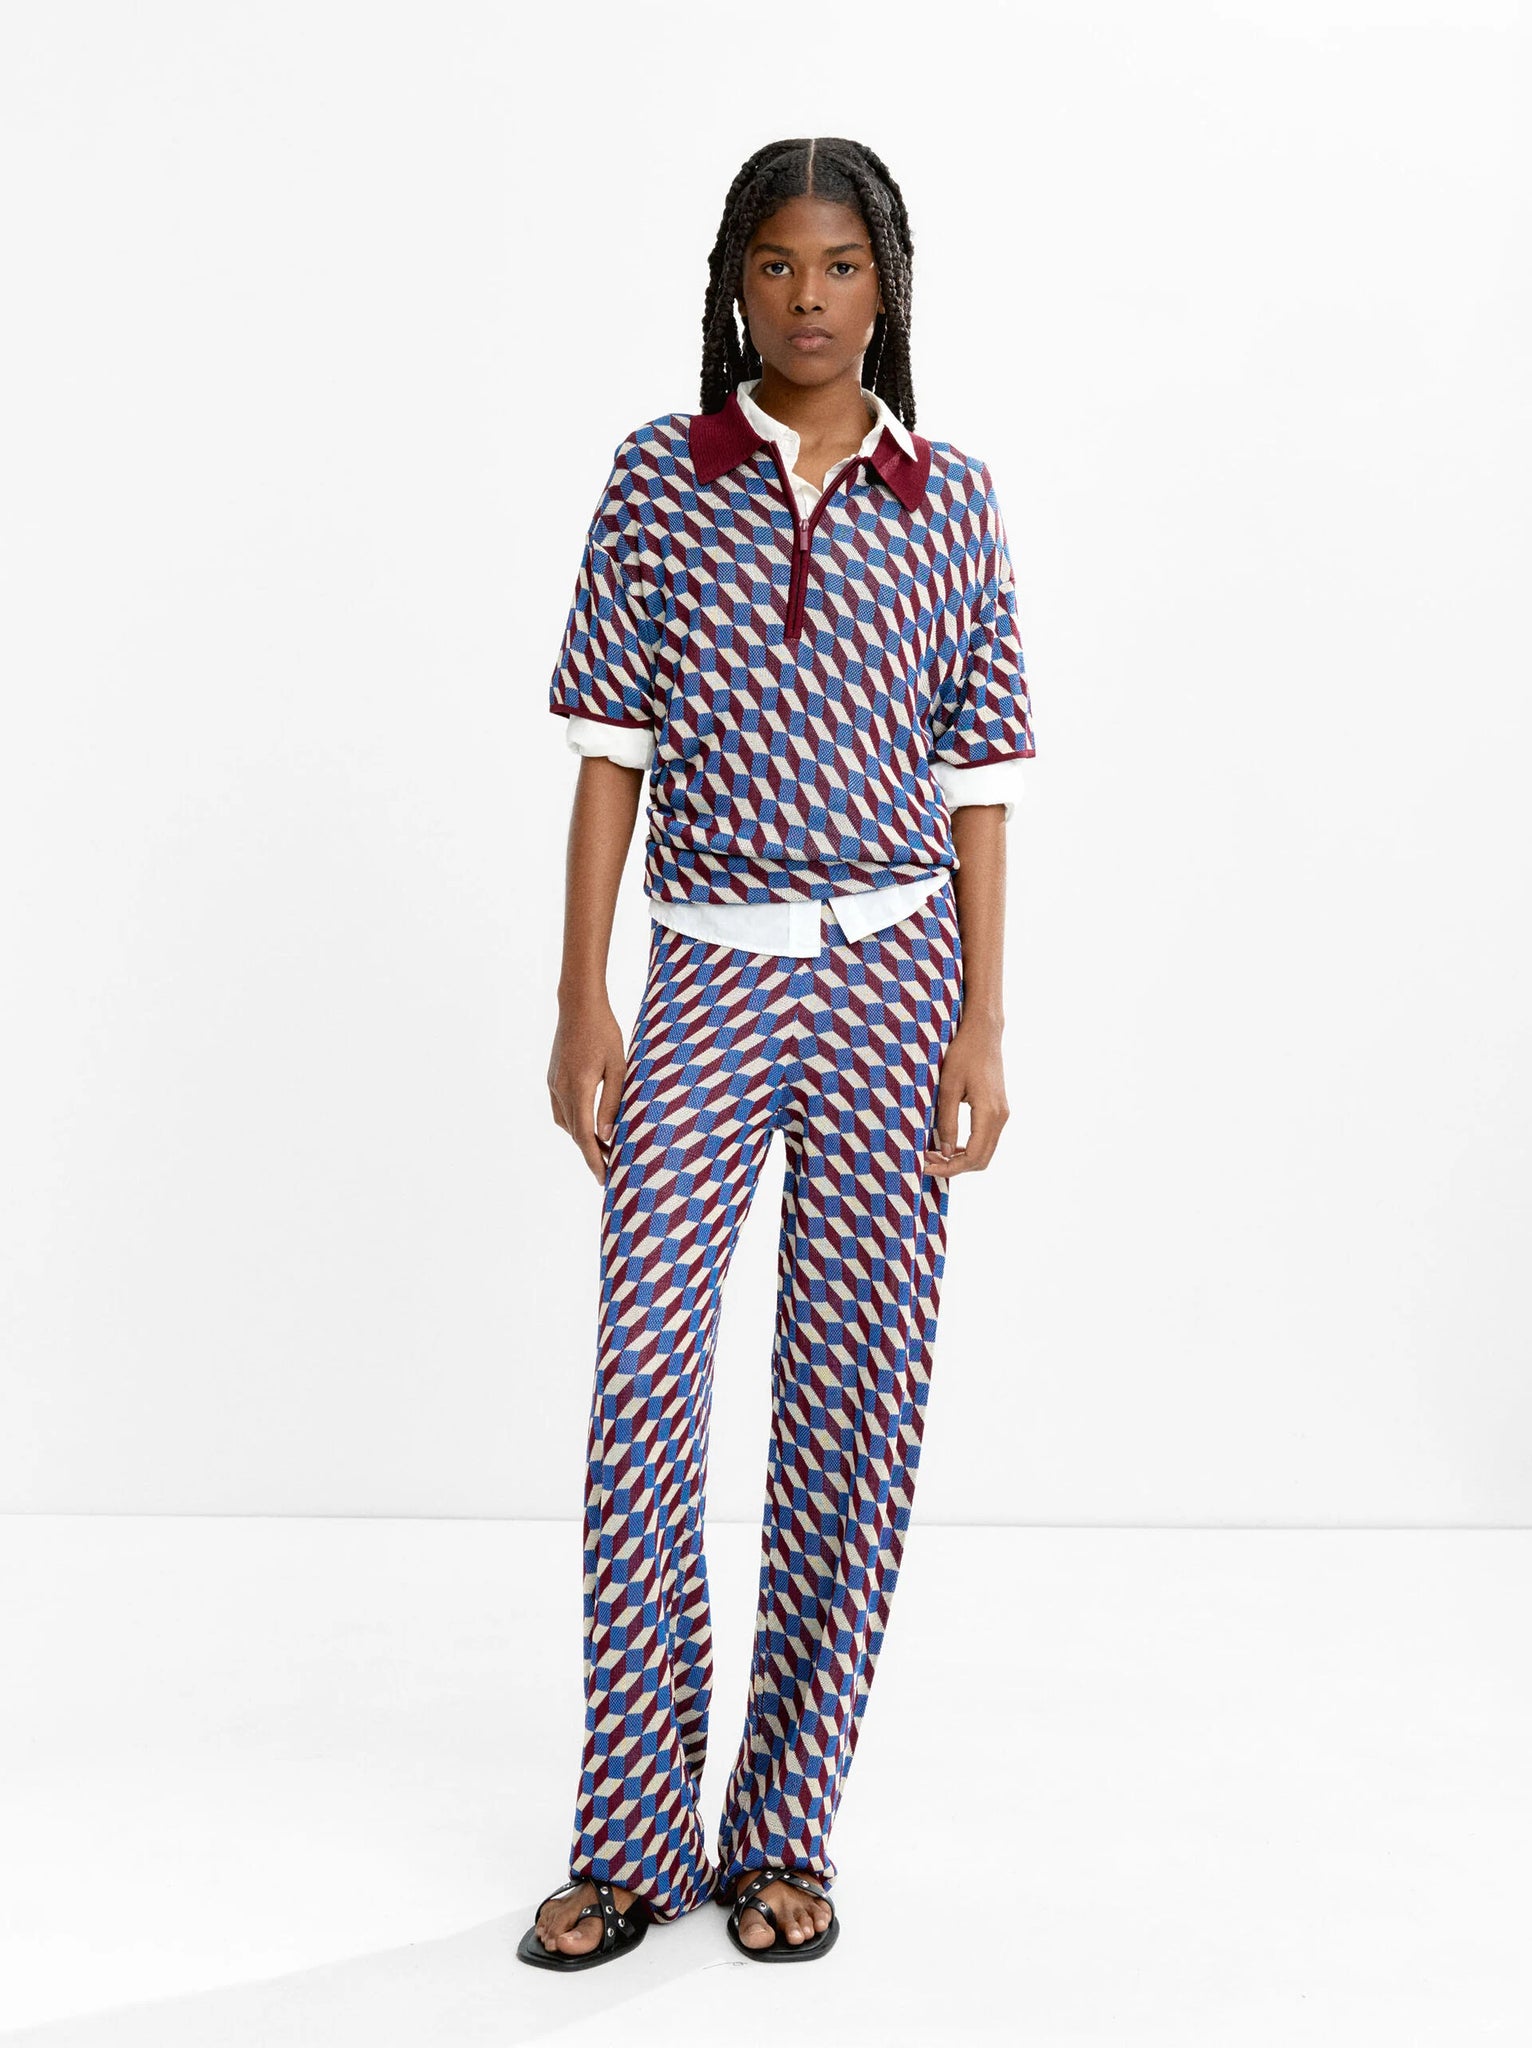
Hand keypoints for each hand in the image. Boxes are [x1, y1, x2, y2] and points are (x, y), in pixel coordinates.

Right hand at [547, 994, 626, 1182]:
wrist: (578, 1005)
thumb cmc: (605, 1032)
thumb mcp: (618, 1067)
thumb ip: (612, 1102)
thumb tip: (607, 1135)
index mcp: (579, 1087)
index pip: (585, 1135)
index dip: (594, 1160)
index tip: (604, 1178)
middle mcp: (561, 1089)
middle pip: (575, 1133)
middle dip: (591, 1155)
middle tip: (610, 1172)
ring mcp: (553, 1084)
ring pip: (566, 1123)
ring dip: (583, 1139)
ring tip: (605, 1150)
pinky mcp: (552, 1078)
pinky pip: (562, 1110)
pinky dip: (575, 1124)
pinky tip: (589, 1127)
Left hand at [923, 1019, 1007, 1177]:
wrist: (984, 1033)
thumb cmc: (963, 1054)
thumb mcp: (948, 1087)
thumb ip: (947, 1121)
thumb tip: (943, 1151)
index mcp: (989, 1112)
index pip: (972, 1156)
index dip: (949, 1167)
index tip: (925, 1166)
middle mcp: (1001, 1117)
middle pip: (981, 1160)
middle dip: (954, 1167)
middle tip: (927, 1161)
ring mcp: (1002, 1114)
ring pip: (985, 1152)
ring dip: (961, 1159)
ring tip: (934, 1153)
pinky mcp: (999, 1110)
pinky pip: (986, 1140)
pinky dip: (969, 1148)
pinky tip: (948, 1144)